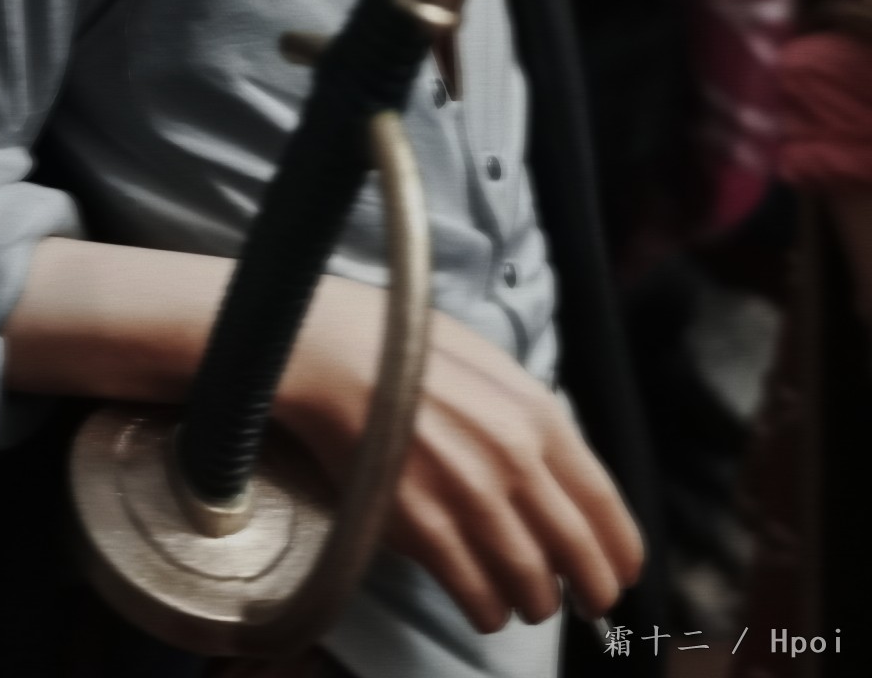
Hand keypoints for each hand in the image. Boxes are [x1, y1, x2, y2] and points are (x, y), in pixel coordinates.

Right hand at [278, 276, 644, 633]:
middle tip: (586, 604)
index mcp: (539, 416)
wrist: (335, 354)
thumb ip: (531, 419)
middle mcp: (517, 464)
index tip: (620, 570)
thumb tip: (556, 470)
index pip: (604, 504)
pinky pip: (477, 595)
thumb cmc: (407, 346)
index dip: (619, 550)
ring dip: (534, 602)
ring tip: (525, 600)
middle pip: (578, 555)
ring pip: (532, 586)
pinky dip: (488, 610)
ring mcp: (471, 500)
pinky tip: (484, 605)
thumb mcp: (491, 365)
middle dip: (591, 590)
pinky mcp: (424, 530)